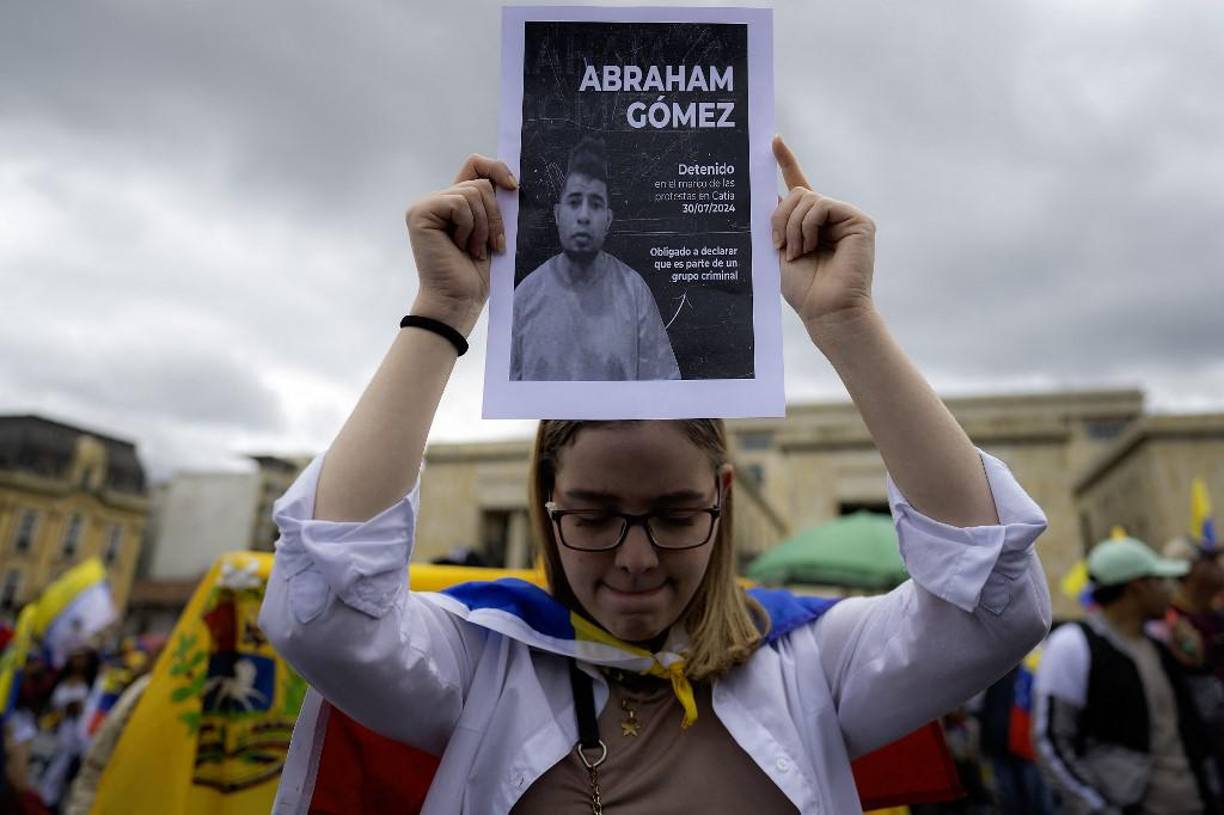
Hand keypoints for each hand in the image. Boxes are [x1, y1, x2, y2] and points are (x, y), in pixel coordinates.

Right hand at [405, 154, 517, 334]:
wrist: (459, 300)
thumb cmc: (477, 274)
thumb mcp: (494, 232)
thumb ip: (496, 204)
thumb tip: (511, 180)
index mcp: (454, 203)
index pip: (475, 164)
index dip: (497, 168)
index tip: (514, 188)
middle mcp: (437, 201)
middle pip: (480, 183)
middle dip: (494, 216)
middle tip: (489, 246)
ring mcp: (425, 205)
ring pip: (473, 193)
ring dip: (483, 226)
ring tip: (473, 250)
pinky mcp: (420, 212)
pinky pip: (459, 203)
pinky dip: (469, 227)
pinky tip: (459, 247)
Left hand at [771, 136, 875, 331]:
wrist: (826, 310)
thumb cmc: (804, 289)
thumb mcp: (779, 249)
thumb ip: (775, 221)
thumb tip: (768, 194)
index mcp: (810, 222)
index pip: (798, 185)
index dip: (786, 162)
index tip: (773, 140)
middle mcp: (830, 216)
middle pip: (796, 193)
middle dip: (780, 218)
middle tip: (779, 247)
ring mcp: (846, 217)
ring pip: (806, 198)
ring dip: (792, 227)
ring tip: (797, 253)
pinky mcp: (858, 221)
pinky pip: (821, 205)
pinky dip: (808, 225)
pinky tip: (810, 246)